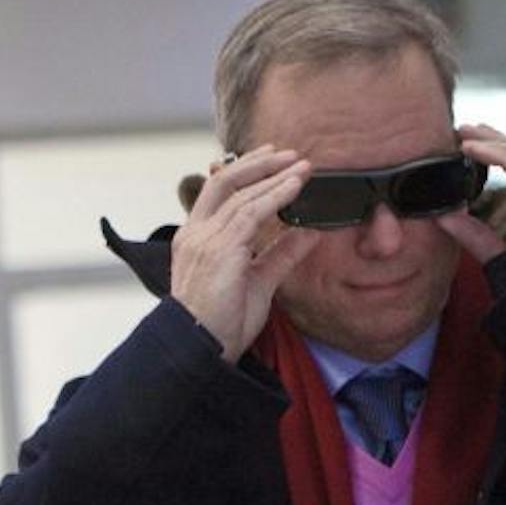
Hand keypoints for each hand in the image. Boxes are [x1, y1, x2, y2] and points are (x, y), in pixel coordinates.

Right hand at [170, 147, 323, 359]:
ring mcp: (205, 240)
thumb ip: (282, 253)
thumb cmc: (222, 325)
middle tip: (291, 154)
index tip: (271, 159)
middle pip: (224, 181)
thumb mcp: (260, 282)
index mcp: (195, 239)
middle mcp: (195, 234)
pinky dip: (275, 196)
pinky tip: (294, 187)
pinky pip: (251, 213)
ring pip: (241, 194)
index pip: (217, 192)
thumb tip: (309, 231)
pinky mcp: (220, 249)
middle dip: (259, 163)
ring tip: (302, 168)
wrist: (203, 350)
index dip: (245, 171)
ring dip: (274, 177)